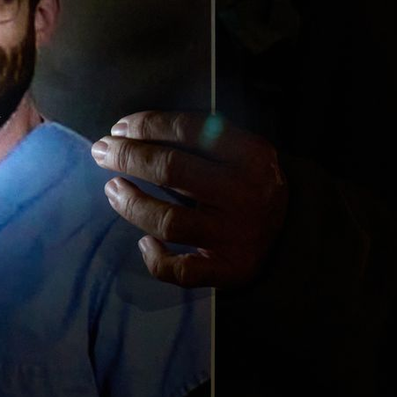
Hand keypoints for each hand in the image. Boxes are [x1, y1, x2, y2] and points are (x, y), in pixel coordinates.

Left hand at [91, 111, 287, 288]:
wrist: (294, 234)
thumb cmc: (248, 184)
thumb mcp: (239, 152)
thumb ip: (199, 140)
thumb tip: (129, 133)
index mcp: (252, 155)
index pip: (188, 129)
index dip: (146, 125)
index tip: (118, 128)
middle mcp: (246, 194)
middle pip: (170, 169)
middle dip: (127, 157)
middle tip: (102, 152)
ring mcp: (237, 235)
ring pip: (168, 220)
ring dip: (131, 202)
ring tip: (113, 189)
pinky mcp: (228, 270)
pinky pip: (181, 270)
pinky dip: (156, 258)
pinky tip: (144, 243)